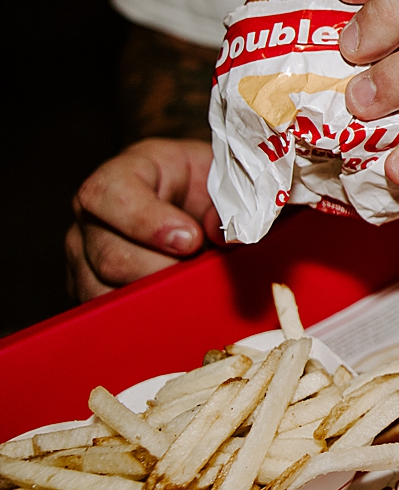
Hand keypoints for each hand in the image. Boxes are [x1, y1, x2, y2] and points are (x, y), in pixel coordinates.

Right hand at [66, 139, 222, 300]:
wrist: (188, 196)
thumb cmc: (198, 182)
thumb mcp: (217, 177)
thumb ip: (223, 201)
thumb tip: (225, 235)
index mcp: (120, 175)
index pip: (113, 196)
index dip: (150, 222)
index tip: (190, 240)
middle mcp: (91, 215)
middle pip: (109, 256)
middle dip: (160, 269)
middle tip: (195, 271)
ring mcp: (83, 254)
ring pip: (104, 291)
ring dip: (151, 296)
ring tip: (187, 286)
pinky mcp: (87, 286)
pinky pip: (105, 314)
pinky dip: (140, 315)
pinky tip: (171, 305)